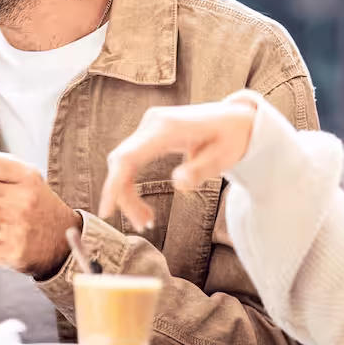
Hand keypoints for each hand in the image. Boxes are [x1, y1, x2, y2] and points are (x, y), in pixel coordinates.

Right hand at [98, 91, 260, 229]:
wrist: (237, 119)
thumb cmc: (232, 137)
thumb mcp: (223, 157)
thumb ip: (200, 170)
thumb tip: (178, 184)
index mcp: (167, 128)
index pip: (128, 157)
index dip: (114, 185)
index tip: (106, 211)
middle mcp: (152, 123)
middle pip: (121, 162)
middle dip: (124, 197)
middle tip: (143, 225)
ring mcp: (149, 126)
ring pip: (123, 163)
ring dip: (128, 193)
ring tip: (146, 220)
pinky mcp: (150, 133)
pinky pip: (131, 159)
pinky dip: (133, 183)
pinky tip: (144, 204)